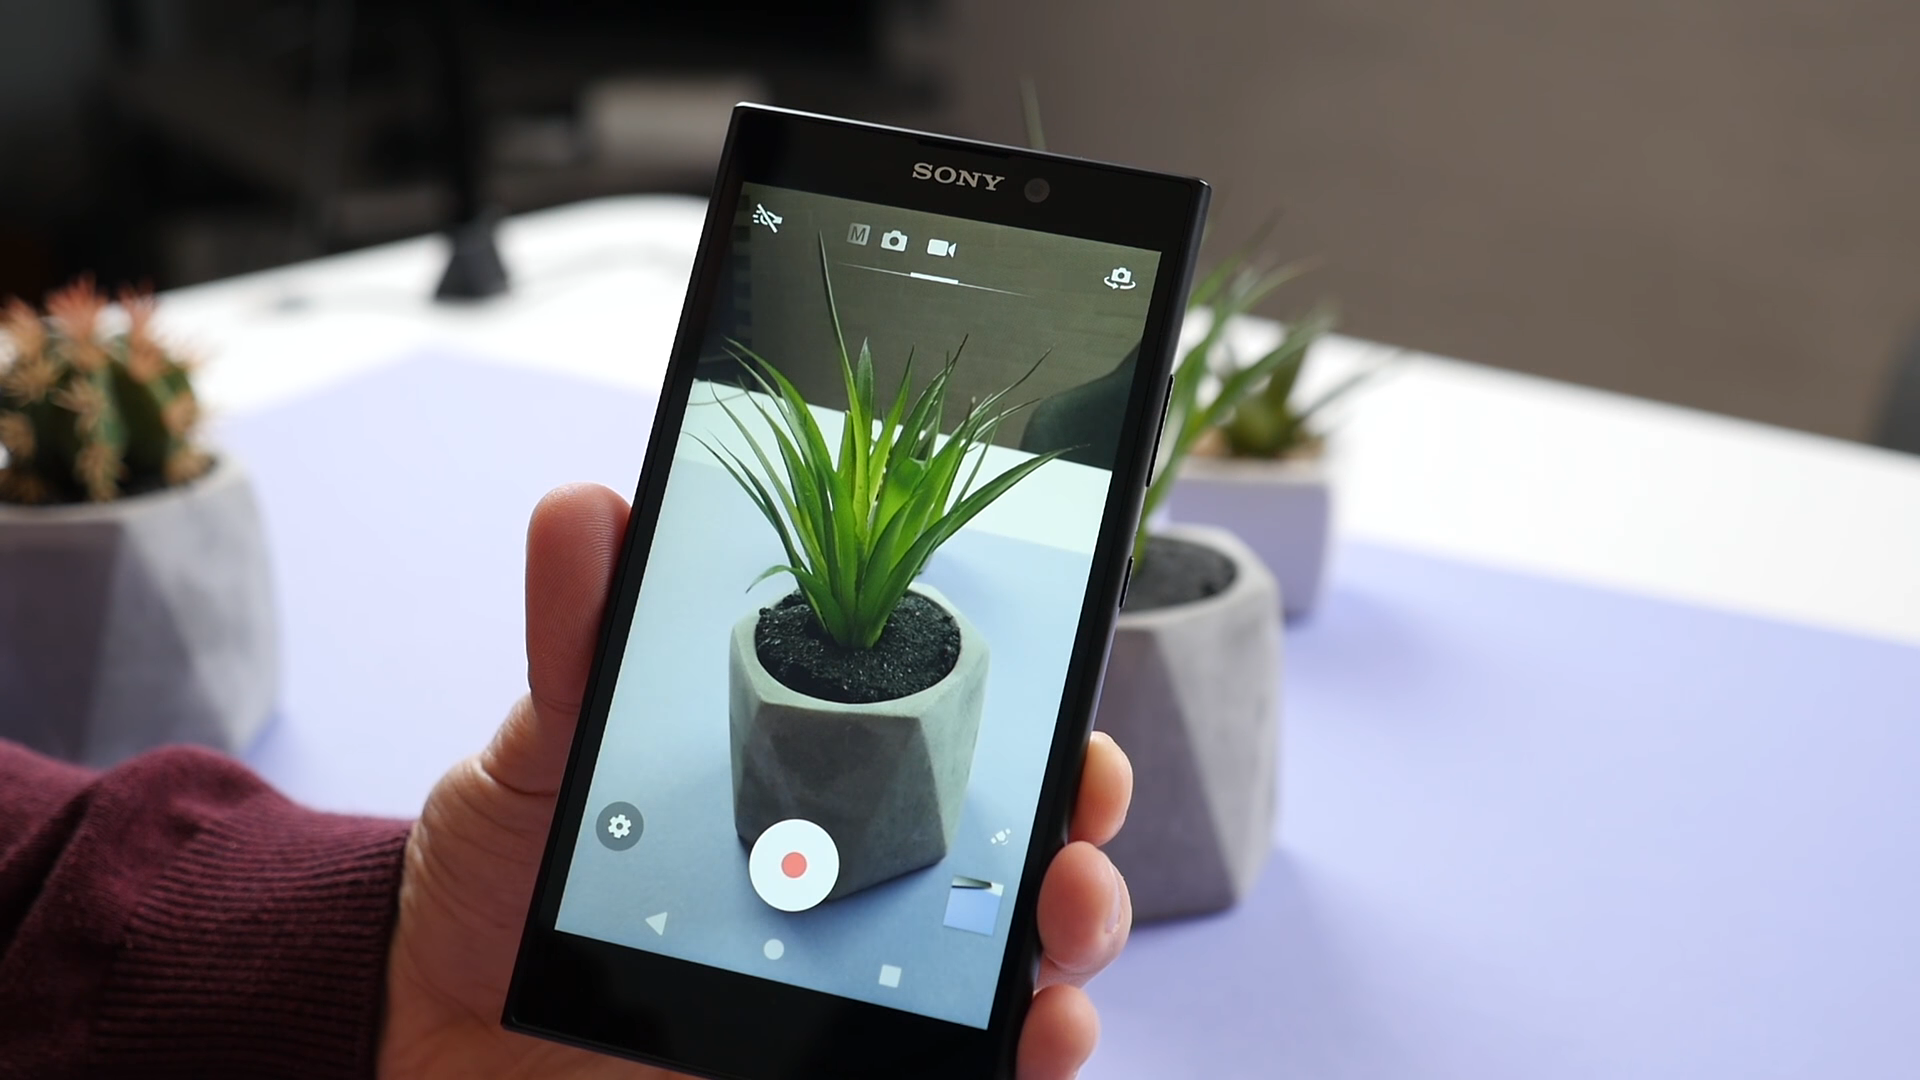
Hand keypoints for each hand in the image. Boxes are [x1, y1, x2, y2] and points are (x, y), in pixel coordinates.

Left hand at [381, 484, 1135, 1078]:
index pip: (962, 755)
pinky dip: (1023, 1062)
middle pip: (1015, 864)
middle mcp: (858, 891)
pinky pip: (958, 1072)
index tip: (1074, 726)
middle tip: (1073, 848)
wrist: (428, 1022)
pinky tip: (1034, 1045)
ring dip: (1073, 952)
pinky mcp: (834, 1070)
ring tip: (1060, 947)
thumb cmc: (503, 878)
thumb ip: (577, 638)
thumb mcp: (543, 749)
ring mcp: (853, 989)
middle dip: (1081, 847)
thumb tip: (590, 505)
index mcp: (818, 794)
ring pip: (1012, 976)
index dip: (1043, 738)